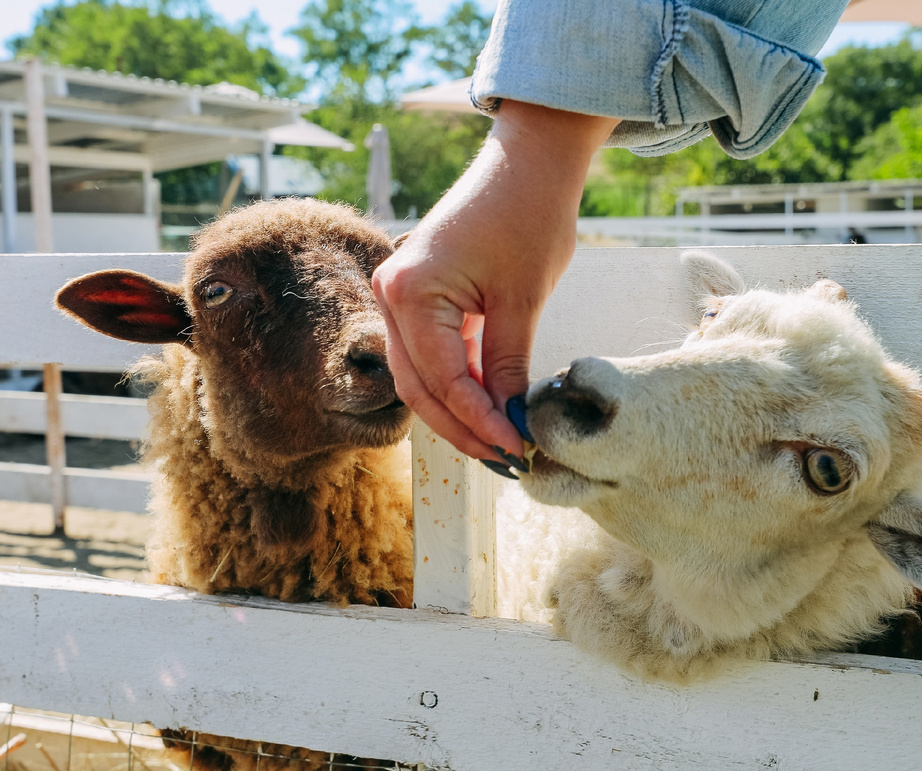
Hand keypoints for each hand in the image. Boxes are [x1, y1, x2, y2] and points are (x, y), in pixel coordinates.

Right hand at [372, 101, 618, 461]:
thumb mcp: (521, 301)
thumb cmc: (529, 214)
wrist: (530, 160)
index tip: (515, 448)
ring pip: (420, 376)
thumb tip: (508, 423)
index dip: (478, 422)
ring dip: (457, 412)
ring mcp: (399, 293)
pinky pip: (429, 353)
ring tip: (499, 442)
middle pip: (419, 386)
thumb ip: (507, 367)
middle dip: (462, 428)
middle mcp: (391, 293)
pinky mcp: (417, 294)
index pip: (442, 380)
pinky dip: (457, 383)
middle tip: (506, 459)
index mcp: (410, 291)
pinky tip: (489, 407)